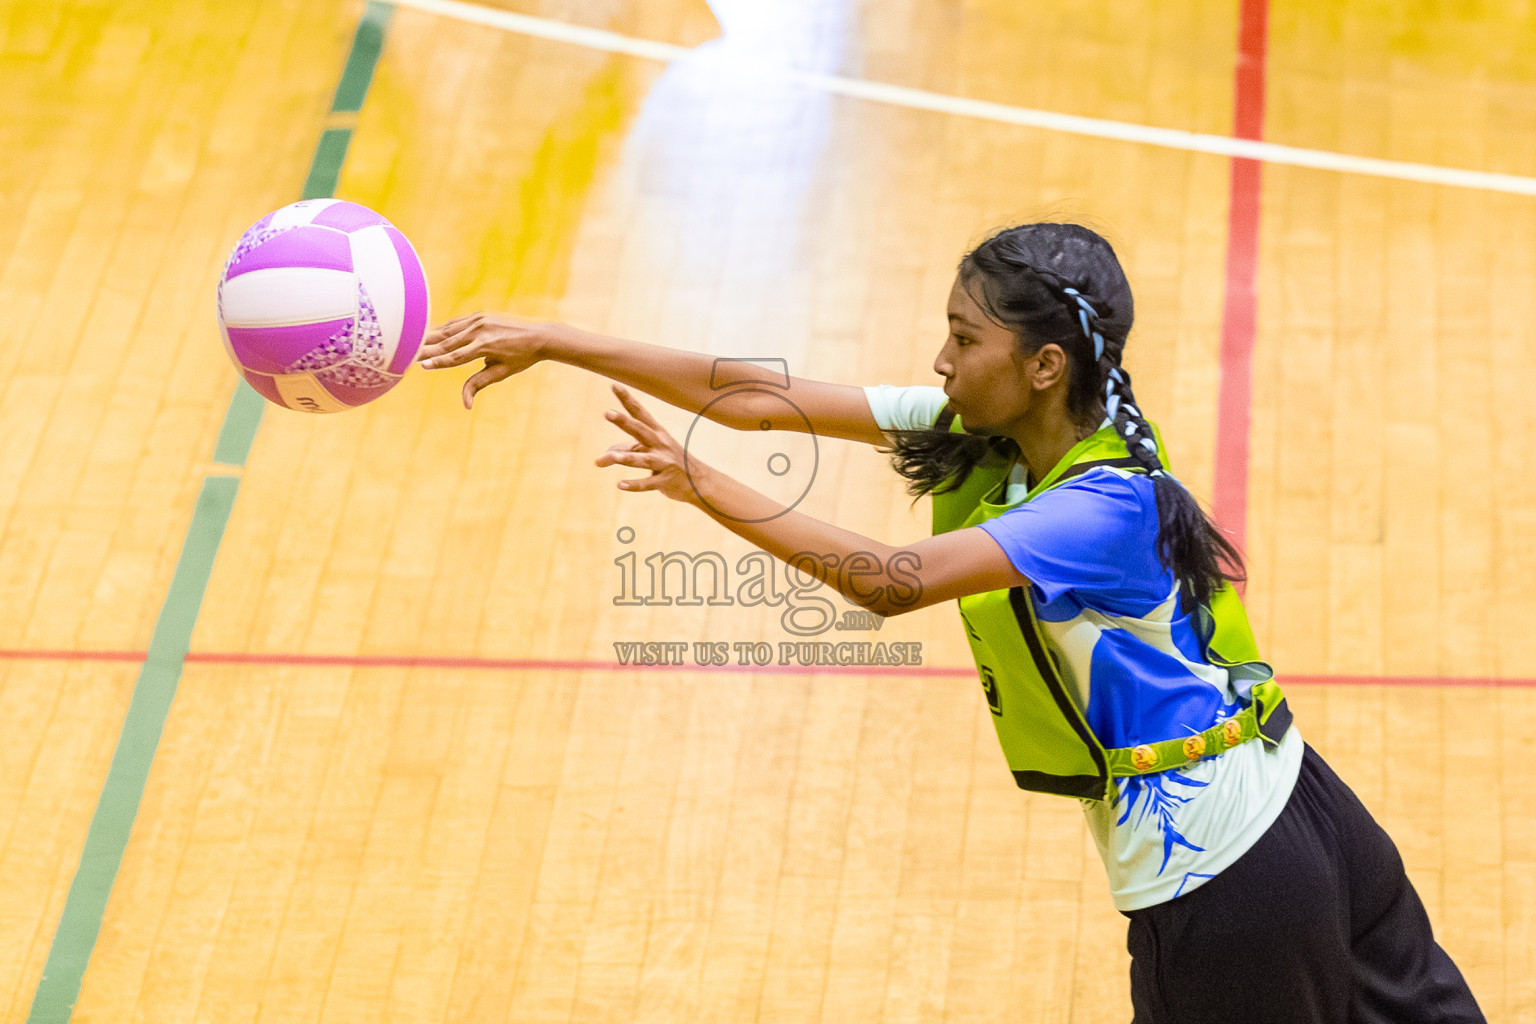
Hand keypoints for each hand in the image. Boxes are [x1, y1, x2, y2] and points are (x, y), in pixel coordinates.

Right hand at [417, 312, 555, 407]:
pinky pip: (456, 323)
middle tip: (406, 354)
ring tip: (412, 344)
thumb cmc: (521, 358)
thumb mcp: (501, 372)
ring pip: (449, 330)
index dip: (438, 362)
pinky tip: (429, 335)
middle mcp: (481, 329)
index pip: (456, 356)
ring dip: (430, 337)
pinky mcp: (480, 314)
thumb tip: (466, 405)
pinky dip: (443, 329)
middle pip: (448, 342)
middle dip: (427, 349)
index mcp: (486, 345)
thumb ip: (479, 384)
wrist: (539, 335)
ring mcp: (480, 319)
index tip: (421, 366)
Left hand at [595, 384, 706, 505]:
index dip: (626, 399)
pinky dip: (635, 485)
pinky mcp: (666, 481)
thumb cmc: (670, 463)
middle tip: (607, 413)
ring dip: (628, 458)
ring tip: (614, 457)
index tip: (613, 384)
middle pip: (640, 431)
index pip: (639, 413)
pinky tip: (620, 485)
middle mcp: (660, 444)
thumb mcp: (649, 453)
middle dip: (624, 422)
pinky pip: (648, 483)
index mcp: (656, 433)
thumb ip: (625, 452)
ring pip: (644, 459)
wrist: (700, 482)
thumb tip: (598, 459)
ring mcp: (664, 463)